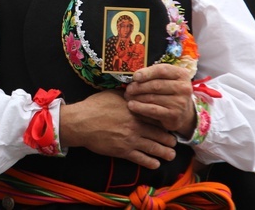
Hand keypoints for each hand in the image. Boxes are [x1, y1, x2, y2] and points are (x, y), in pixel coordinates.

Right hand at [60, 90, 176, 168]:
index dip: (166, 122)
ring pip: (156, 149)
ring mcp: (131, 140)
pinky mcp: (124, 152)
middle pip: (162, 135)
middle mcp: (137, 126)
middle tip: (174, 142)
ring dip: (166, 153)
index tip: (170, 125)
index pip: (158, 118)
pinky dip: (152, 162)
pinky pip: (143, 160)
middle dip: (170, 140)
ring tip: (170, 155)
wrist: (80, 122)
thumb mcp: (112, 94)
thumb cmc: (94, 106)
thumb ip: (127, 95)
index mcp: (135, 111)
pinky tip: (155, 163)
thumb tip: (134, 91)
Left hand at [124, 63, 195, 136]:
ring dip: (137, 97)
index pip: (162, 70)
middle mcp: (184, 88)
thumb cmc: (169, 91)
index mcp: (181, 74)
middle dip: (138, 86)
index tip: (135, 77)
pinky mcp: (174, 115)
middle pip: (156, 85)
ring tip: (128, 96)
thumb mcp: (166, 79)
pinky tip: (131, 105)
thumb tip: (135, 76)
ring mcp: (180, 102)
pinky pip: (152, 110)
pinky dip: (140, 107)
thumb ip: (153, 75)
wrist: (183, 112)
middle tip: (128, 89)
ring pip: (152, 97)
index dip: (146, 73)